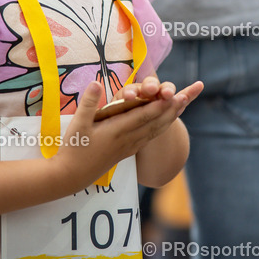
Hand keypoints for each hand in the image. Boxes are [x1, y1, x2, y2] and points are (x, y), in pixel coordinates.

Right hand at [57, 79, 202, 188]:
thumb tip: (96, 82)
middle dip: (172, 109)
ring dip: (170, 118)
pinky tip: (166, 123)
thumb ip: (88, 103)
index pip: (143, 115)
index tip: (173, 93)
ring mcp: (129, 147)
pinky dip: (161, 128)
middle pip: (155, 122)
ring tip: (183, 106)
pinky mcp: (127, 152)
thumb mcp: (77, 124)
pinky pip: (149, 138)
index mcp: (117, 130)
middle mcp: (128, 139)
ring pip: (155, 131)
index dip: (159, 104)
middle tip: (187, 96)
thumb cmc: (73, 148)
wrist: (71, 176)